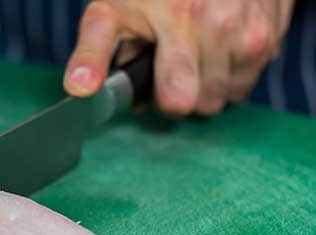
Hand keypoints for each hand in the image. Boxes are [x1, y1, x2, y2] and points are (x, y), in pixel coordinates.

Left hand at [64, 0, 294, 114]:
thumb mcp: (112, 11)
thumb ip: (95, 51)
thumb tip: (81, 89)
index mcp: (177, 21)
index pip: (177, 98)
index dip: (161, 102)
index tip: (154, 94)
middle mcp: (219, 25)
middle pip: (201, 105)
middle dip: (182, 96)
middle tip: (170, 70)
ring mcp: (250, 30)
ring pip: (226, 97)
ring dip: (208, 85)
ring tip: (193, 55)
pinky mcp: (272, 33)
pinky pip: (249, 80)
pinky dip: (232, 72)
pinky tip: (217, 48)